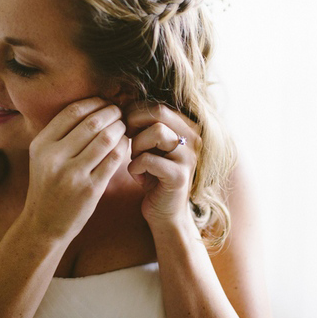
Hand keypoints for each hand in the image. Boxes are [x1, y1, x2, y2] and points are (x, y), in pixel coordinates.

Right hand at [23, 97, 129, 240]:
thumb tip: (91, 107)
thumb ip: (60, 135)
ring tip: (123, 126)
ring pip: (105, 139)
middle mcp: (54, 158)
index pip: (72, 112)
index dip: (93, 102)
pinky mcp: (90, 189)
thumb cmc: (47, 186)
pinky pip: (113, 159)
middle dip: (111, 113)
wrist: (44, 224)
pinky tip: (125, 143)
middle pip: (92, 123)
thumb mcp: (42, 158)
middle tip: (119, 112)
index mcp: (41, 145)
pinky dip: (123, 146)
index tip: (104, 102)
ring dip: (119, 128)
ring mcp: (73, 174)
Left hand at [126, 104, 201, 226]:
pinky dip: (135, 166)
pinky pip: (149, 159)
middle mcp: (193, 138)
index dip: (134, 113)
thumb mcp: (151, 145)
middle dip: (134, 124)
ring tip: (136, 159)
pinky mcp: (179, 176)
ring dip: (137, 145)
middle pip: (158, 112)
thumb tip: (123, 105)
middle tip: (127, 140)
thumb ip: (145, 125)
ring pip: (157, 132)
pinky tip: (138, 176)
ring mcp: (189, 157)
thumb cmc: (153, 174)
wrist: (166, 212)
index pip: (157, 105)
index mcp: (187, 127)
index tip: (126, 129)